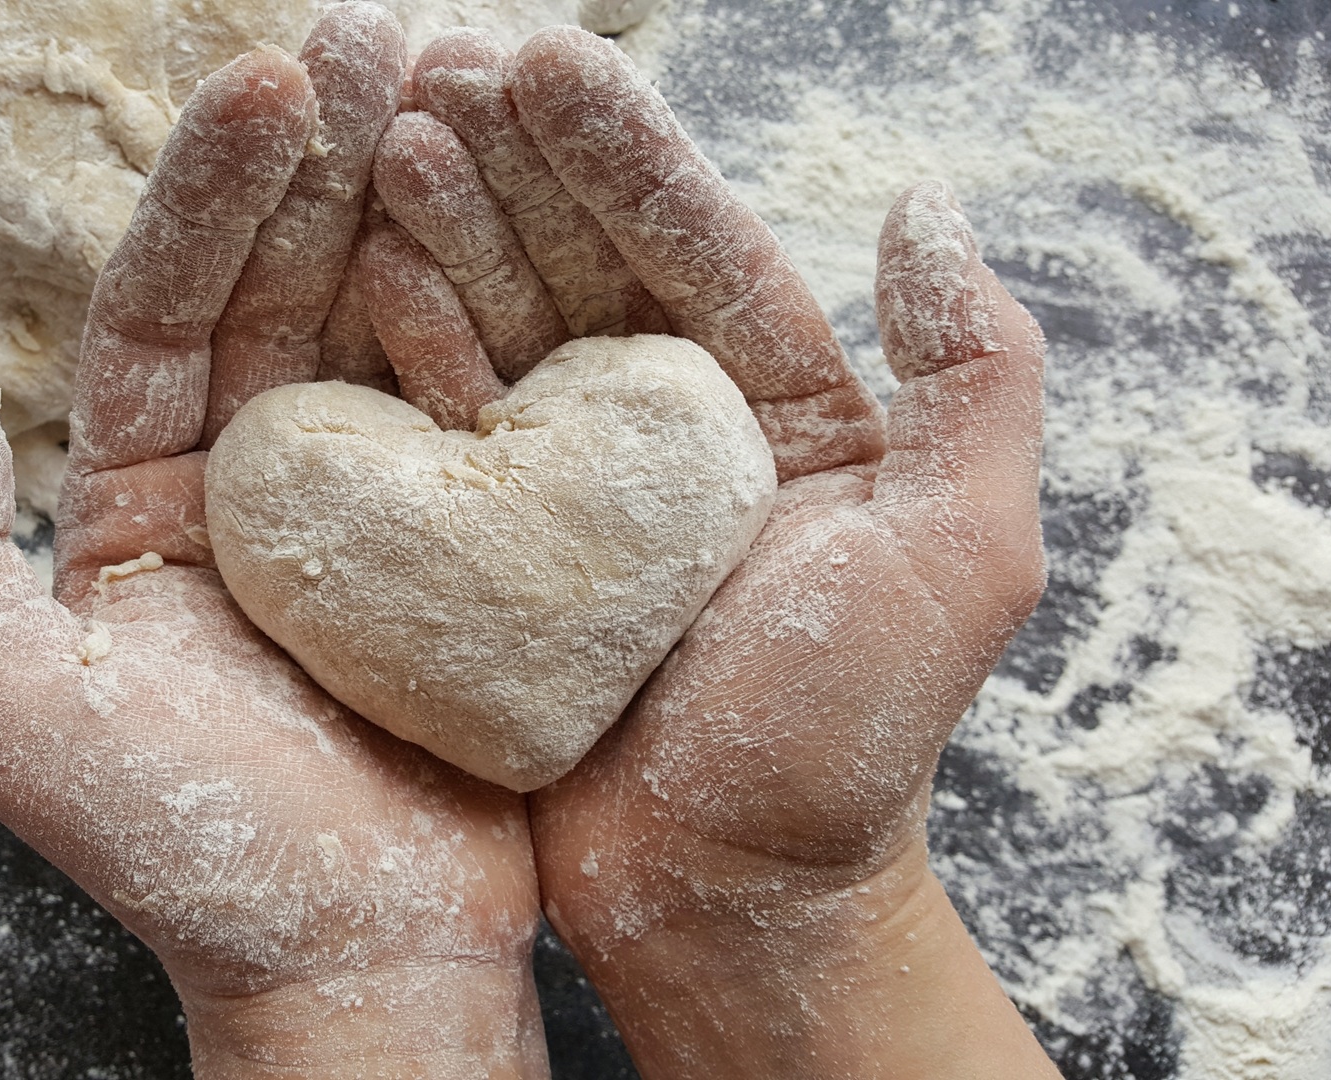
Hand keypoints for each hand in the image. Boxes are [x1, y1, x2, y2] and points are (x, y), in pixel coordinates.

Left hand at [0, 9, 546, 1076]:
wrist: (358, 964)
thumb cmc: (192, 858)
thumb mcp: (21, 721)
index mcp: (144, 499)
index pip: (170, 310)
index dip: (213, 196)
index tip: (269, 87)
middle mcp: (255, 484)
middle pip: (286, 290)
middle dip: (325, 160)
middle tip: (380, 35)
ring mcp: (373, 510)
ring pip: (390, 328)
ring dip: (421, 205)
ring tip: (466, 79)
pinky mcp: (472, 548)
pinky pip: (486, 410)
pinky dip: (506, 316)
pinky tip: (541, 221)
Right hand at [367, 27, 1061, 1078]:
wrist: (729, 900)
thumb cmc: (846, 743)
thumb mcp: (961, 552)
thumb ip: (976, 377)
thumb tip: (929, 206)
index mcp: (777, 413)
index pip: (693, 249)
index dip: (622, 155)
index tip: (547, 60)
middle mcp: (664, 434)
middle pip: (579, 266)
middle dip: (512, 160)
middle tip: (436, 58)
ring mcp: (566, 493)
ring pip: (499, 331)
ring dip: (439, 228)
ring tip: (381, 129)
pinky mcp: (484, 558)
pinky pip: (440, 436)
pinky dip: (399, 351)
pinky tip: (354, 272)